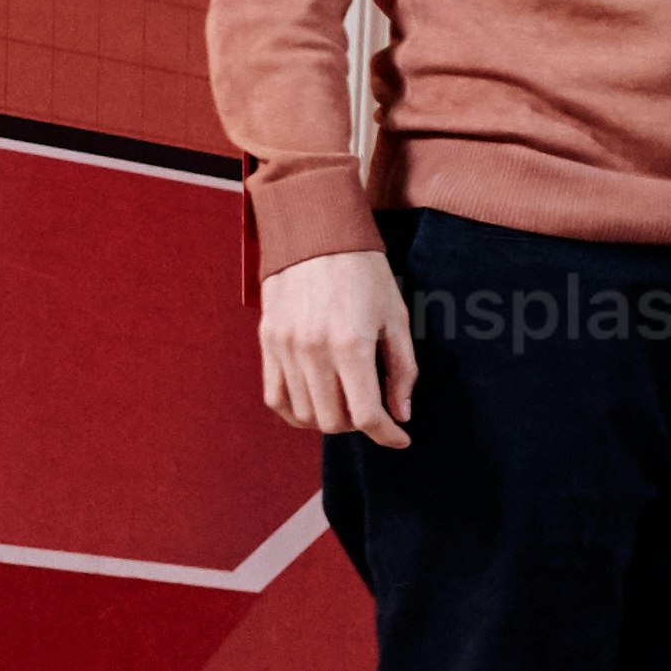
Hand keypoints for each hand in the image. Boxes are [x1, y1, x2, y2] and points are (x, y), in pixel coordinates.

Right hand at [255, 246, 413, 447]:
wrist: (316, 232)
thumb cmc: (364, 272)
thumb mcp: (397, 317)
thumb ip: (402, 370)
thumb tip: (401, 414)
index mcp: (351, 344)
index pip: (366, 415)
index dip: (387, 435)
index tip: (400, 438)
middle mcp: (313, 351)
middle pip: (333, 421)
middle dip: (359, 425)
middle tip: (373, 410)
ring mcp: (285, 348)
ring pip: (304, 415)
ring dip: (329, 418)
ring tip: (346, 402)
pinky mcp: (268, 343)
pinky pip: (275, 398)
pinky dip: (296, 412)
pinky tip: (316, 403)